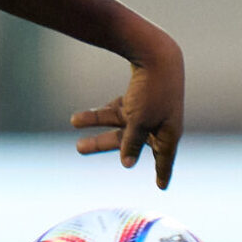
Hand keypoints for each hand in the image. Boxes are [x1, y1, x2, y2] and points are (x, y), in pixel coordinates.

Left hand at [70, 38, 184, 188]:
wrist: (157, 54)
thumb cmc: (153, 91)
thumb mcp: (140, 121)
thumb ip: (132, 143)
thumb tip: (126, 164)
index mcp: (168, 133)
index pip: (164, 159)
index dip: (162, 173)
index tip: (161, 187)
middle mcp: (157, 125)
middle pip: (128, 142)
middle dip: (100, 143)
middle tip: (78, 148)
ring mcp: (146, 112)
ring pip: (117, 126)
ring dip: (94, 124)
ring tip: (73, 121)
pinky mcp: (136, 99)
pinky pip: (115, 111)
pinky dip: (99, 113)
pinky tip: (79, 116)